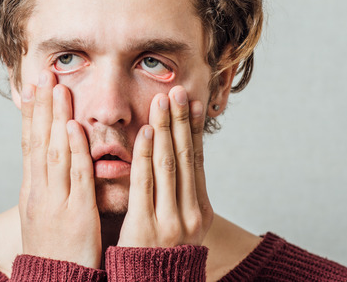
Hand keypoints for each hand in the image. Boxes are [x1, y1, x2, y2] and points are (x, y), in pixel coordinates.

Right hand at [18, 70, 101, 267]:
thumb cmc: (55, 252)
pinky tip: (74, 129)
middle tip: (43, 74)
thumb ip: (52, 187)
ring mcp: (55, 202)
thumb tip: (57, 162)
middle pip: (39, 141)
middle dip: (41, 106)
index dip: (31, 114)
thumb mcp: (45, 215)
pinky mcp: (76, 214)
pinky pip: (75, 178)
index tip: (32, 87)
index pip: (30, 144)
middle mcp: (39, 191)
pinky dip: (74, 151)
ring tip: (57, 88)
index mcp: (33, 191)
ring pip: (55, 152)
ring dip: (56, 118)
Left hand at [117, 85, 212, 247]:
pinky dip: (145, 155)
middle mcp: (191, 213)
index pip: (196, 160)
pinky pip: (146, 184)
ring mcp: (171, 220)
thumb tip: (176, 158)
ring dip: (164, 128)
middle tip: (177, 90)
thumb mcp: (180, 226)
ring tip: (162, 100)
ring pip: (168, 164)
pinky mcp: (147, 227)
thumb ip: (178, 195)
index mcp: (201, 211)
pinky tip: (145, 133)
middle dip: (180, 120)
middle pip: (185, 156)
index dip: (193, 129)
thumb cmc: (160, 256)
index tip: (192, 101)